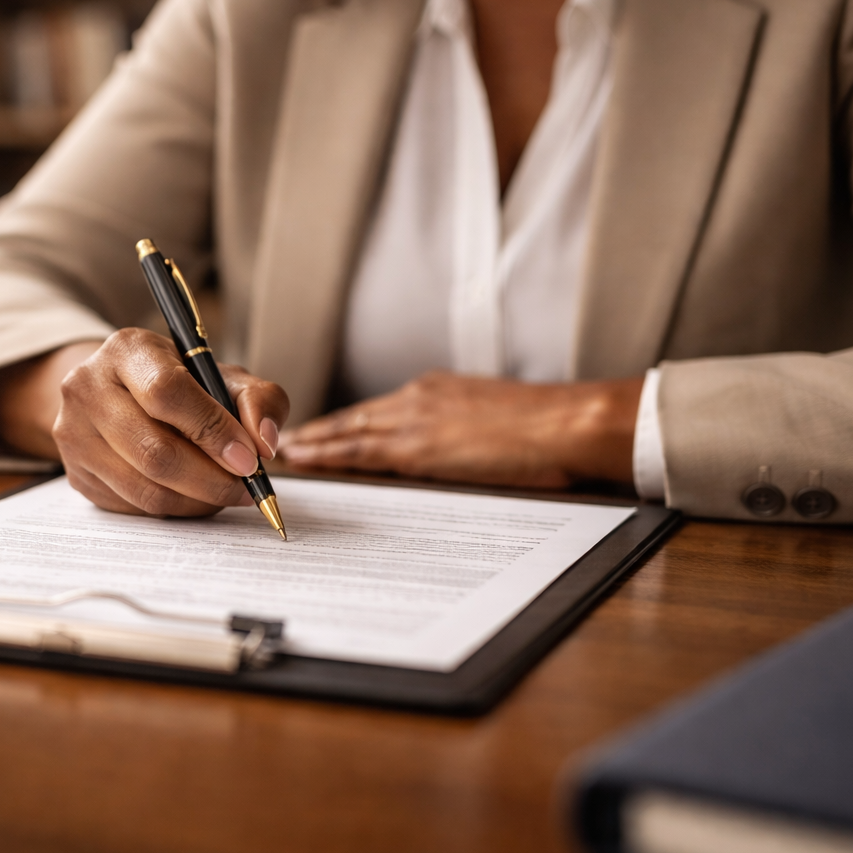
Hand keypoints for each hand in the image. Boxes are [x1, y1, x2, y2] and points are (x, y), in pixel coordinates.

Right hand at [22, 329, 288, 515]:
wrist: (122, 394)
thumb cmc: (182, 384)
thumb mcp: (224, 376)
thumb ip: (258, 400)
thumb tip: (264, 443)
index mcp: (127, 350)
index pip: (166, 393)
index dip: (212, 431)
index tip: (249, 459)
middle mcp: (88, 387)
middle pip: (154, 451)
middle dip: (211, 480)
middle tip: (245, 488)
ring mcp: (74, 434)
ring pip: (145, 488)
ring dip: (197, 502)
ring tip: (225, 493)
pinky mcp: (76, 473)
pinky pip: (132, 507)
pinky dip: (174, 510)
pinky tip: (194, 497)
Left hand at [281, 371, 641, 488]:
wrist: (568, 423)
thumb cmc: (549, 427)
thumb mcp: (497, 419)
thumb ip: (466, 430)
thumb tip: (457, 449)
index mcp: (438, 390)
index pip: (379, 409)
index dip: (347, 422)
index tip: (323, 430)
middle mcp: (418, 398)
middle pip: (354, 416)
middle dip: (319, 430)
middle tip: (286, 441)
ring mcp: (415, 419)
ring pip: (347, 431)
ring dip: (314, 443)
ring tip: (284, 453)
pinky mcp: (417, 446)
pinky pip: (358, 451)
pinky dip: (327, 456)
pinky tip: (306, 462)